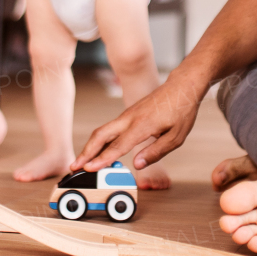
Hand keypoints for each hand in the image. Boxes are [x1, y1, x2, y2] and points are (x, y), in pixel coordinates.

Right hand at [73, 72, 206, 171]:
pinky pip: (109, 128)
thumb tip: (137, 165)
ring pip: (102, 130)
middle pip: (101, 135)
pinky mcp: (128, 114)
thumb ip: (156, 152)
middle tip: (74, 166)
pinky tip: (97, 151)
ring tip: (81, 161)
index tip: (89, 168)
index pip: (118, 145)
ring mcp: (127, 115)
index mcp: (142, 125)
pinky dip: (99, 140)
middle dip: (86, 152)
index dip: (102, 159)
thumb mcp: (176, 136)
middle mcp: (130, 118)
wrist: (182, 86)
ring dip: (90, 146)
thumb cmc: (181, 111)